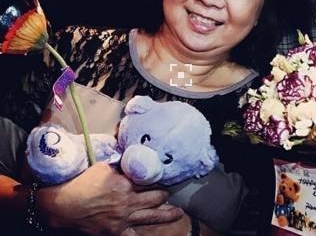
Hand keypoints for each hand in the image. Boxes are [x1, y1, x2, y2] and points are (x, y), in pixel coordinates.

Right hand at [37, 162, 182, 235]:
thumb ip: (121, 166)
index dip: (158, 179)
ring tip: (178, 213)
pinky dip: (142, 235)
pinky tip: (154, 234)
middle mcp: (127, 202)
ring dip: (166, 215)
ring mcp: (122, 220)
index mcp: (125, 184)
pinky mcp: (115, 233)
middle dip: (165, 195)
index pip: (149, 181)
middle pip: (155, 199)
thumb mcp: (103, 167)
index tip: (165, 177)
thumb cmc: (82, 182)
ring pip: (151, 217)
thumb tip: (131, 161)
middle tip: (170, 193)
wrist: (63, 205)